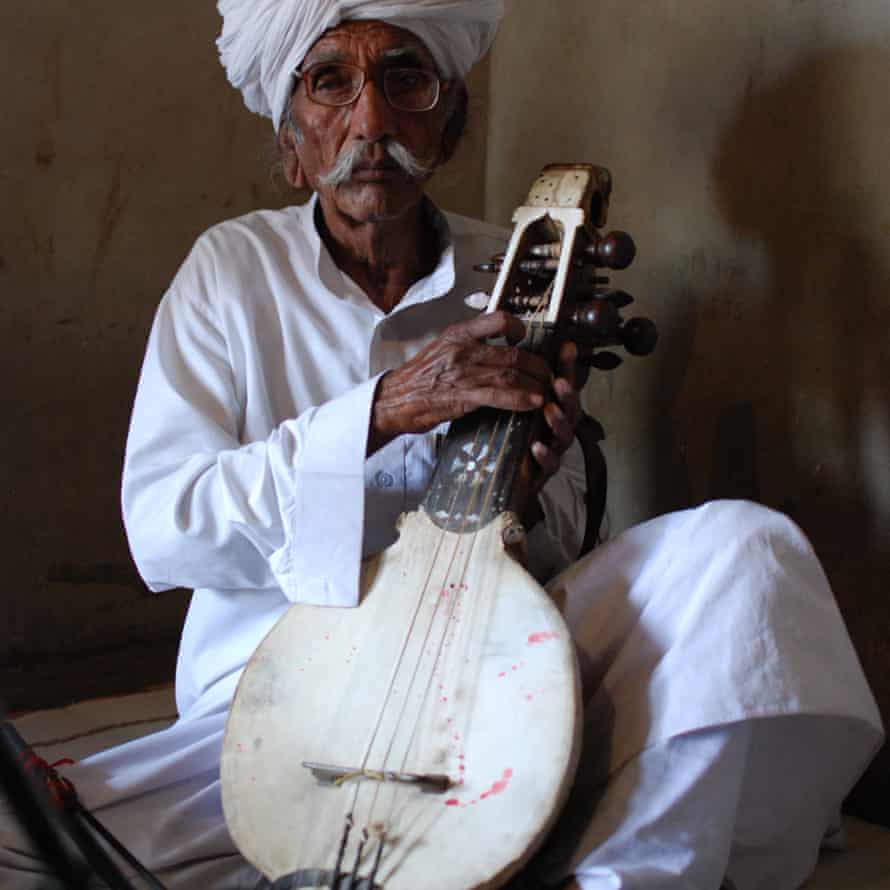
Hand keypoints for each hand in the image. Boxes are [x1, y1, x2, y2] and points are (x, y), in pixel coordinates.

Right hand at [368, 311, 553, 453]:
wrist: (394, 399)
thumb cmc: (420, 377)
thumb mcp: (443, 348)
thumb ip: (470, 345)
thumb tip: (498, 348)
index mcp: (458, 333)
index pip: (498, 319)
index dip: (519, 328)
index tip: (524, 339)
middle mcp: (463, 349)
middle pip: (513, 353)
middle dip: (537, 366)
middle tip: (547, 374)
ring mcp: (462, 372)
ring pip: (510, 373)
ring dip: (534, 384)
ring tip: (546, 391)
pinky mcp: (462, 396)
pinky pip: (499, 396)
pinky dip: (520, 399)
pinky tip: (532, 403)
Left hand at [522, 340, 586, 526]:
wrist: (503, 482)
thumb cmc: (508, 439)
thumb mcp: (511, 409)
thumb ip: (516, 387)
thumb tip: (511, 352)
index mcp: (553, 410)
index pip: (563, 385)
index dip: (567, 366)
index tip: (566, 347)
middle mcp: (558, 429)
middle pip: (572, 409)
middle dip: (568, 395)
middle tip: (559, 382)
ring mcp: (554, 451)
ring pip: (565, 435)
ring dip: (559, 421)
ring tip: (549, 410)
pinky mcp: (544, 473)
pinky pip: (550, 465)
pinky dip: (545, 455)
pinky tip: (537, 446)